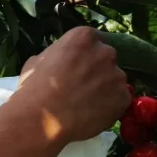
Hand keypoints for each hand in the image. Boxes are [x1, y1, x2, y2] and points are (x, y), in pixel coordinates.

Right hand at [14, 27, 128, 142]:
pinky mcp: (123, 97)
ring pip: (115, 80)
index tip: (79, 68)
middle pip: (107, 59)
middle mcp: (105, 51)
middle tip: (82, 87)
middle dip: (98, 71)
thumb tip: (57, 62)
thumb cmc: (34, 88)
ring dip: (105, 90)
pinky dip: (110, 108)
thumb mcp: (37, 61)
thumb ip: (55, 56)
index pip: (93, 41)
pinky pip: (120, 101)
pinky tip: (93, 115)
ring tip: (87, 105)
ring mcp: (117, 75)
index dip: (86, 56)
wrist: (41, 119)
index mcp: (84, 37)